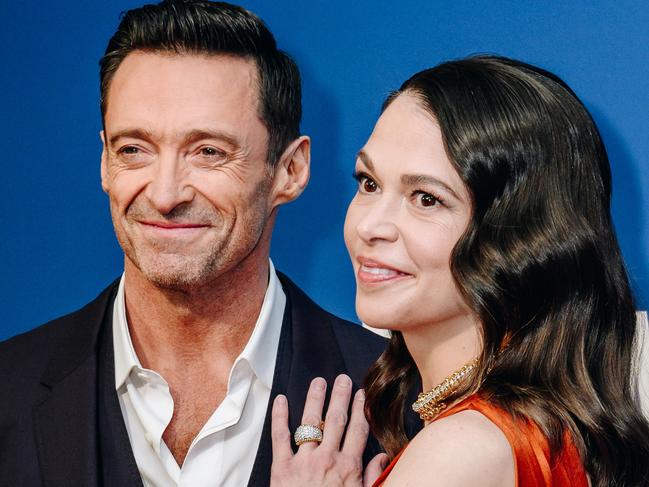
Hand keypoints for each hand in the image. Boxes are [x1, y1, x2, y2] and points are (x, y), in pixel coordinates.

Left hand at [270, 374, 387, 486]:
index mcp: (348, 468)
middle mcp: (327, 459)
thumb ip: (371, 476)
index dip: (360, 409)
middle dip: (340, 397)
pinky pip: (280, 437)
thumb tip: (383, 456)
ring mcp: (303, 461)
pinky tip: (280, 399)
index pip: (357, 431)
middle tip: (342, 378)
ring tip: (318, 381)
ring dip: (315, 399)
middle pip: (336, 421)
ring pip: (310, 423)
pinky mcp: (281, 467)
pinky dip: (279, 416)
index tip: (361, 393)